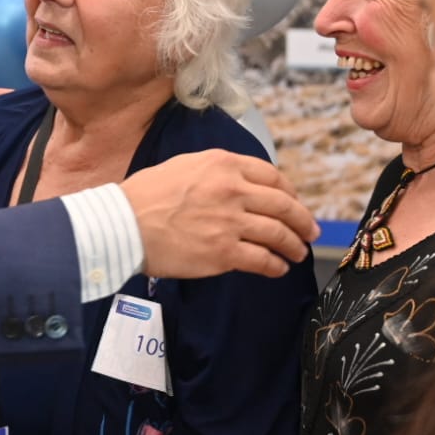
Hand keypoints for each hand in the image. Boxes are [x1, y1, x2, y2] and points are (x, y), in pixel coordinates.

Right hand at [120, 150, 317, 279]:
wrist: (124, 225)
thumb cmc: (145, 196)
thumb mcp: (185, 165)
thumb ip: (217, 172)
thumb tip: (240, 184)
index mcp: (223, 165)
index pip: (272, 176)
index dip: (290, 193)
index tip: (294, 204)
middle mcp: (232, 190)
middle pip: (283, 206)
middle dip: (303, 221)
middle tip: (310, 231)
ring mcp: (230, 222)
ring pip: (278, 234)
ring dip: (294, 246)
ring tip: (298, 253)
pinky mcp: (223, 253)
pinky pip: (262, 260)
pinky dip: (275, 266)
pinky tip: (277, 269)